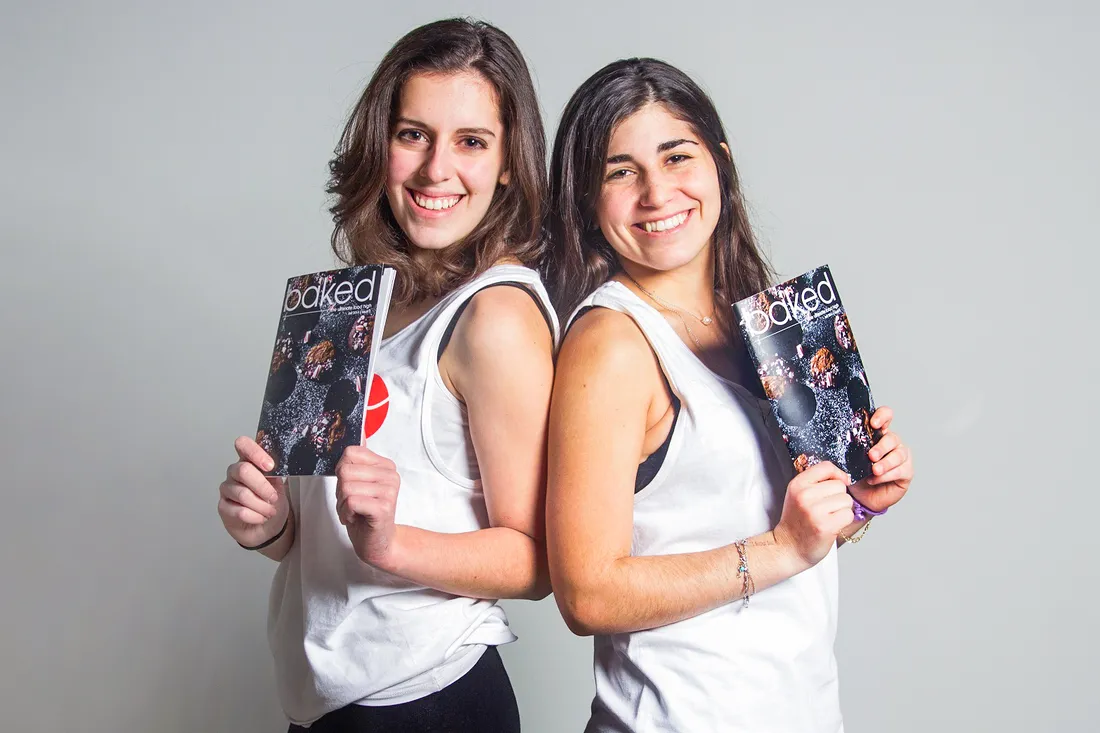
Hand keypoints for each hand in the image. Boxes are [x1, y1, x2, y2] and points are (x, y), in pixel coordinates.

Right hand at [218, 436, 288, 546]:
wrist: (266, 527)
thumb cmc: (271, 501)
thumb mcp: (278, 484)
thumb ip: (275, 473)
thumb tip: (278, 466)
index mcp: (249, 460)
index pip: (243, 444)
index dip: (255, 452)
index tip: (270, 466)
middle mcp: (234, 472)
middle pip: (243, 470)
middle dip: (263, 486)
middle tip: (273, 497)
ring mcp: (226, 489)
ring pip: (243, 494)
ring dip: (262, 505)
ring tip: (270, 511)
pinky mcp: (223, 507)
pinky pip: (240, 511)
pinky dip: (256, 516)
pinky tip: (261, 518)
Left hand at [335, 446, 400, 566]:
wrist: (378, 542)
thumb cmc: (364, 513)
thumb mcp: (358, 482)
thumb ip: (358, 460)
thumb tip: (360, 431)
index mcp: (385, 465)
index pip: (350, 453)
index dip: (342, 472)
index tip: (352, 486)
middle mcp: (391, 475)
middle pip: (345, 470)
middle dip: (340, 491)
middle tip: (352, 502)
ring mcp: (389, 491)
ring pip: (346, 487)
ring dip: (342, 504)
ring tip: (354, 512)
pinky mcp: (383, 507)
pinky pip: (351, 501)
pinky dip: (346, 513)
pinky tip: (356, 518)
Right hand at [773, 461, 853, 568]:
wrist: (788, 548)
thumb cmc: (797, 521)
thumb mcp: (798, 495)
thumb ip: (816, 482)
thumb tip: (843, 477)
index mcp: (797, 484)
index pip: (826, 466)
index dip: (837, 474)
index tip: (838, 484)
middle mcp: (804, 495)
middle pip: (840, 485)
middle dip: (838, 497)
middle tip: (826, 509)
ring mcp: (814, 511)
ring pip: (846, 500)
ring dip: (842, 509)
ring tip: (828, 517)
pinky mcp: (825, 526)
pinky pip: (848, 514)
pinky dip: (844, 521)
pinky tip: (832, 525)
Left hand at [848, 406, 912, 513]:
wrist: (861, 497)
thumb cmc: (856, 475)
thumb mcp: (847, 459)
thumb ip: (845, 448)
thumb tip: (831, 440)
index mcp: (877, 434)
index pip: (886, 416)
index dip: (882, 416)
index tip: (873, 423)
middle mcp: (891, 443)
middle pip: (892, 437)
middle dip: (881, 446)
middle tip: (870, 456)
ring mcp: (901, 456)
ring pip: (899, 454)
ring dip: (885, 462)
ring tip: (874, 470)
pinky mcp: (906, 471)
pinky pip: (901, 470)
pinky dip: (887, 475)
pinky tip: (875, 479)